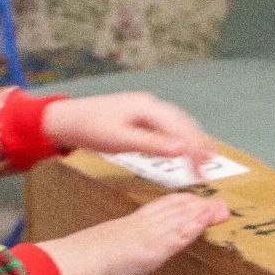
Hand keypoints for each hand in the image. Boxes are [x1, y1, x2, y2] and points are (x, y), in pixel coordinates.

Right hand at [36, 193, 230, 274]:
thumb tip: (112, 262)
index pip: (158, 209)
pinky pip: (182, 231)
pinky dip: (198, 223)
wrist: (79, 262)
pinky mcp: (156, 246)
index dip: (178, 204)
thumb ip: (110, 254)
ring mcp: (150, 233)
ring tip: (221, 208)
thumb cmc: (80, 261)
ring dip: (204, 212)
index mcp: (127, 225)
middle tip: (215, 203)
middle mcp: (141, 225)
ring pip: (182, 217)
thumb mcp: (98, 252)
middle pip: (174, 209)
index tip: (192, 201)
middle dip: (196, 206)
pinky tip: (210, 218)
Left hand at [42, 92, 217, 180]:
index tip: (202, 170)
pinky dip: (178, 138)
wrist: (66, 119)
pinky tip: (181, 149)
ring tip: (203, 159)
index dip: (195, 149)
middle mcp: (150, 104)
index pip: (181, 128)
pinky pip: (166, 126)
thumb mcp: (120, 140)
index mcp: (148, 108)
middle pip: (183, 123)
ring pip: (177, 123)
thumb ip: (152, 145)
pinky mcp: (139, 116)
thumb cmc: (90, 128)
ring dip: (191, 140)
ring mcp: (145, 108)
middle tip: (207, 168)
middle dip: (198, 144)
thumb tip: (182, 150)